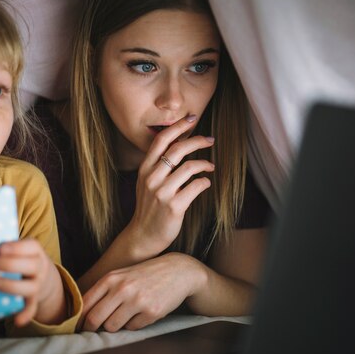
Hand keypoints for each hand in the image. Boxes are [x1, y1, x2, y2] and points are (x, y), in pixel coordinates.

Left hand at [0, 239, 65, 325]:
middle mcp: (39, 267)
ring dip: (9, 285)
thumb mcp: (18, 249)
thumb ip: (1, 248)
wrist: (41, 275)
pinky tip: (17, 320)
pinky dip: (25, 314)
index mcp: (35, 251)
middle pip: (30, 265)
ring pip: (30, 287)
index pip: (31, 246)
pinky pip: (32, 308)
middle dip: (7, 264)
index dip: (16, 248)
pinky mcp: (34, 299)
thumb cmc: (20, 258)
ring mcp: (38, 284)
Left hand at [80, 253, 203, 331]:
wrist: (177, 271)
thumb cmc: (144, 275)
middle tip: (93, 331)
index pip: (85, 303)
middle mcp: (122, 289)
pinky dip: (133, 325)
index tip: (78, 325)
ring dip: (114, 326)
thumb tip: (83, 315)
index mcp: (111, 278)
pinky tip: (141, 313)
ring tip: (123, 316)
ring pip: (112, 326)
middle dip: (91, 328)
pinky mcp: (151, 312)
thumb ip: (103, 291)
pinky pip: (132, 328)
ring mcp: (137, 301)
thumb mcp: (121, 275)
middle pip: (95, 319)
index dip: (79, 318)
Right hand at [125, 116, 214, 259]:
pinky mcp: (174, 206)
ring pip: (189, 167)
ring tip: (210, 166)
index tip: (191, 118)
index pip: (161, 140)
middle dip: (197, 140)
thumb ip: (158, 165)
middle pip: (177, 149)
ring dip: (204, 164)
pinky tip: (205, 183)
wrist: (143, 235)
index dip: (177, 126)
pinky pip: (196, 186)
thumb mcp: (146, 183)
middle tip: (210, 140)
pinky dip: (204, 182)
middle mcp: (151, 178)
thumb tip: (179, 143)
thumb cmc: (150, 207)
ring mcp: (162, 192)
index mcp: (145, 169)